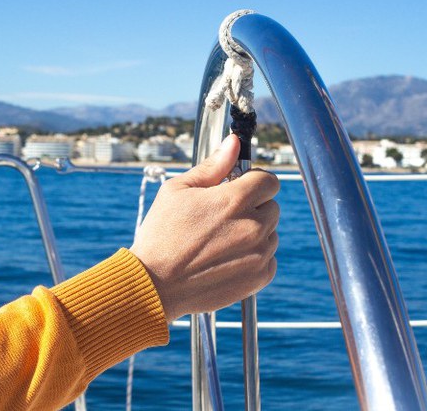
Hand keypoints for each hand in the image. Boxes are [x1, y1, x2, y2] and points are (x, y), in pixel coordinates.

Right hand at [130, 134, 279, 321]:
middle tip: (223, 217)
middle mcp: (253, 226)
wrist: (155, 284)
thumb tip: (233, 142)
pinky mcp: (258, 277)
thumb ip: (213, 166)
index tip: (239, 188)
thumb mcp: (178, 190)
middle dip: (253, 207)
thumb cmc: (161, 234)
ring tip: (221, 241)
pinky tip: (227, 258)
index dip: (253, 181)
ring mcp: (258, 254)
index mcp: (235, 200)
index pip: (269, 180)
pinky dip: (255, 258)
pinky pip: (269, 260)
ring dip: (255, 233)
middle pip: (271, 207)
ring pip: (271, 234)